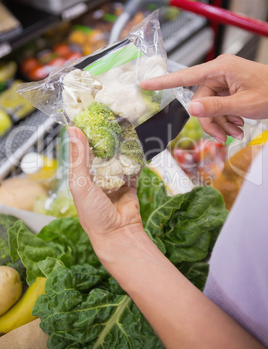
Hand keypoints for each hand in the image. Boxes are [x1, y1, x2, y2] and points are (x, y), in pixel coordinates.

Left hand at [68, 127, 142, 259]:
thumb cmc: (93, 213)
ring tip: (124, 127)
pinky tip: (136, 145)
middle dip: (104, 137)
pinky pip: (131, 168)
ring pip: (116, 157)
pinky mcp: (129, 184)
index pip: (80, 150)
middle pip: (100, 152)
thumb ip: (79, 157)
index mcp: (80, 177)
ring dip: (120, 146)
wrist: (118, 233)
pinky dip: (134, 158)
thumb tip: (74, 130)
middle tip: (110, 118)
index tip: (87, 115)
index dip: (82, 134)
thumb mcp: (81, 183)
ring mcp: (113, 180)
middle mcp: (96, 177)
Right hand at [141, 54, 267, 143]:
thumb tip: (191, 109)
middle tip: (225, 136)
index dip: (164, 82)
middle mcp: (219, 72)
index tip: (146, 84)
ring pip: (209, 107)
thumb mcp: (243, 104)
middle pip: (200, 101)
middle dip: (211, 121)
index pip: (186, 76)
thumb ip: (215, 107)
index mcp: (220, 68)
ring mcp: (224, 81)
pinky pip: (218, 107)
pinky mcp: (228, 89)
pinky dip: (226, 120)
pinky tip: (238, 126)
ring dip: (221, 123)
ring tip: (236, 131)